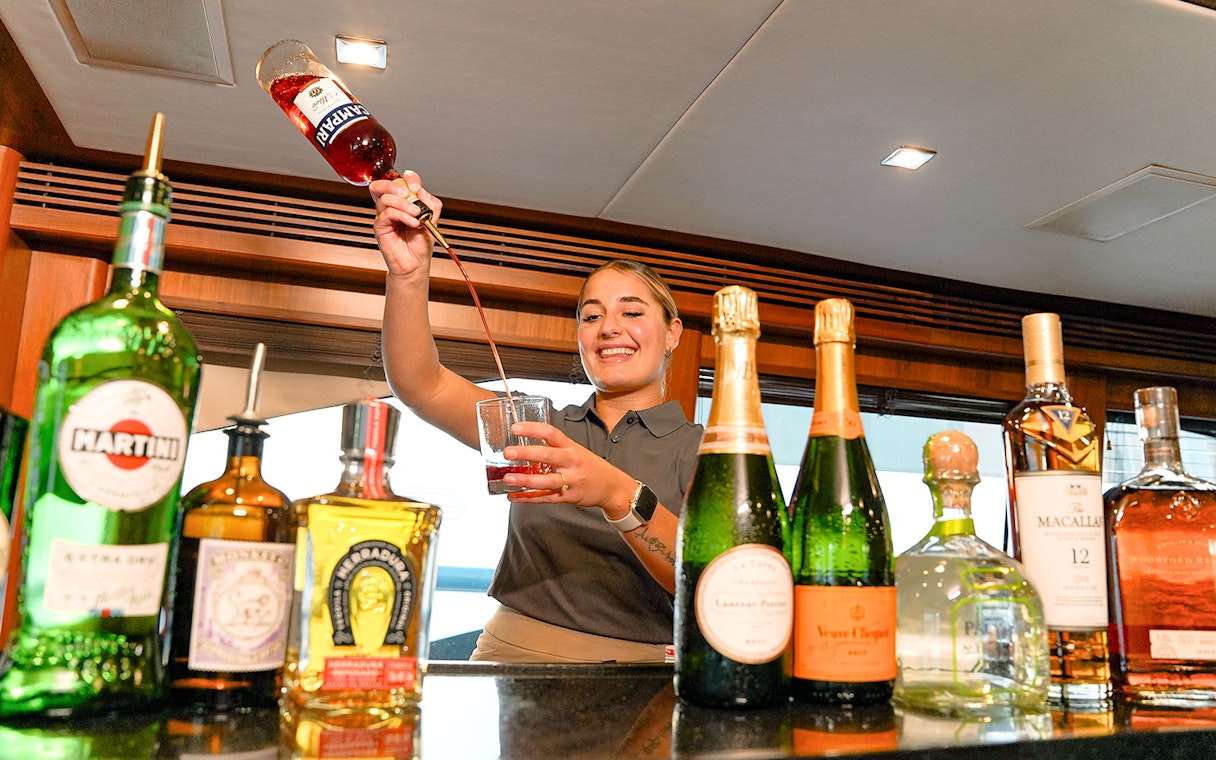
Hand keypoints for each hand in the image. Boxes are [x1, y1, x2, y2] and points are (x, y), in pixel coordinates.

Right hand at [370, 171, 442, 277]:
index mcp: (401, 201)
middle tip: (410, 195)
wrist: (417, 262)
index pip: (397, 180)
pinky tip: (413, 223)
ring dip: (404, 204)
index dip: (407, 178)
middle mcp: (390, 207)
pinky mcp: (380, 228)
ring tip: (417, 215)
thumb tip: (419, 190)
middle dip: (395, 186)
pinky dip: (402, 216)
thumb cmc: (421, 242)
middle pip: (380, 185)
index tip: (417, 186)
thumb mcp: (432, 217)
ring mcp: (384, 217)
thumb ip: (429, 201)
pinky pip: (387, 214)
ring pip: (385, 199)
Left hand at [502, 422, 636, 517]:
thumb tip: (525, 442)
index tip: (515, 428)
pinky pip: (545, 499)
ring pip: (545, 481)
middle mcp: (571, 462)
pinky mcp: (569, 498)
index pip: (551, 433)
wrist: (613, 487)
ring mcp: (571, 481)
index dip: (532, 429)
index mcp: (571, 447)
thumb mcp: (576, 450)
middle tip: (507, 453)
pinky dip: (528, 499)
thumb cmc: (590, 466)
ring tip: (508, 478)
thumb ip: (554, 447)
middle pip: (547, 455)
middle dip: (526, 453)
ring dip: (525, 480)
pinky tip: (514, 496)